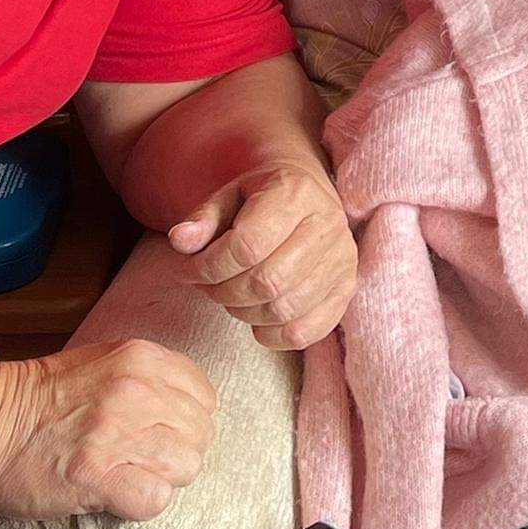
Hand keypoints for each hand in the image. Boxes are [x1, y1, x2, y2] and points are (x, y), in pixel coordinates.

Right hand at [0, 340, 215, 519]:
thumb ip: (156, 376)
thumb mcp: (110, 363)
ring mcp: (118, 433)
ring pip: (187, 466)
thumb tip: (194, 405)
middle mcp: (137, 391)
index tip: (165, 431)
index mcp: (144, 359)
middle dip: (178, 451)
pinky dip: (142, 501)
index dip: (189, 421)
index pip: (206, 398)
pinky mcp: (97, 476)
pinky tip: (119, 492)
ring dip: (162, 477)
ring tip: (132, 473)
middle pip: (201, 434)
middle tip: (144, 457)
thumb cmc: (48, 398)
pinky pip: (155, 498)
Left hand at [172, 159, 355, 349]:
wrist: (307, 194)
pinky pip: (304, 332)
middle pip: (267, 281)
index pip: (248, 245)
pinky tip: (256, 314)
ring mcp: (343, 259)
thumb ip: (202, 218)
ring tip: (231, 295)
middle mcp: (328, 225)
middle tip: (208, 285)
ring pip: (283, 309)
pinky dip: (271, 334)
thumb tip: (181, 241)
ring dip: (243, 312)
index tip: (189, 270)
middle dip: (223, 292)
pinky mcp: (346, 288)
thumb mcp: (228, 196)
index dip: (208, 267)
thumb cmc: (261, 198)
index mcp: (296, 194)